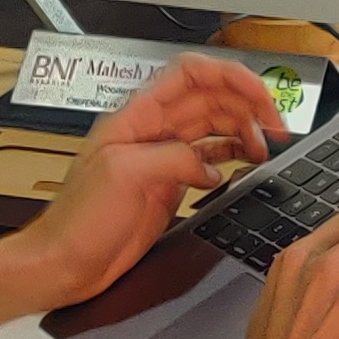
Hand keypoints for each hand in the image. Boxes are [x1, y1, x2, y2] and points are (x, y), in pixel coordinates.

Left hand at [6, 57, 287, 308]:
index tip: (259, 95)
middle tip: (274, 127)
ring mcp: (161, 158)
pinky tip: (244, 167)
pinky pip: (207, 160)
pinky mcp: (168, 185)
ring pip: (213, 127)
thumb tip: (210, 165)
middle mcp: (152, 131)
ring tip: (265, 146)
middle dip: (246, 105)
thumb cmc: (77, 221)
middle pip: (209, 98)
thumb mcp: (124, 175)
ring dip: (243, 130)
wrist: (64, 264)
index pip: (190, 75)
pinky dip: (231, 158)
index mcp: (137, 116)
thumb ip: (173, 159)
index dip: (229, 76)